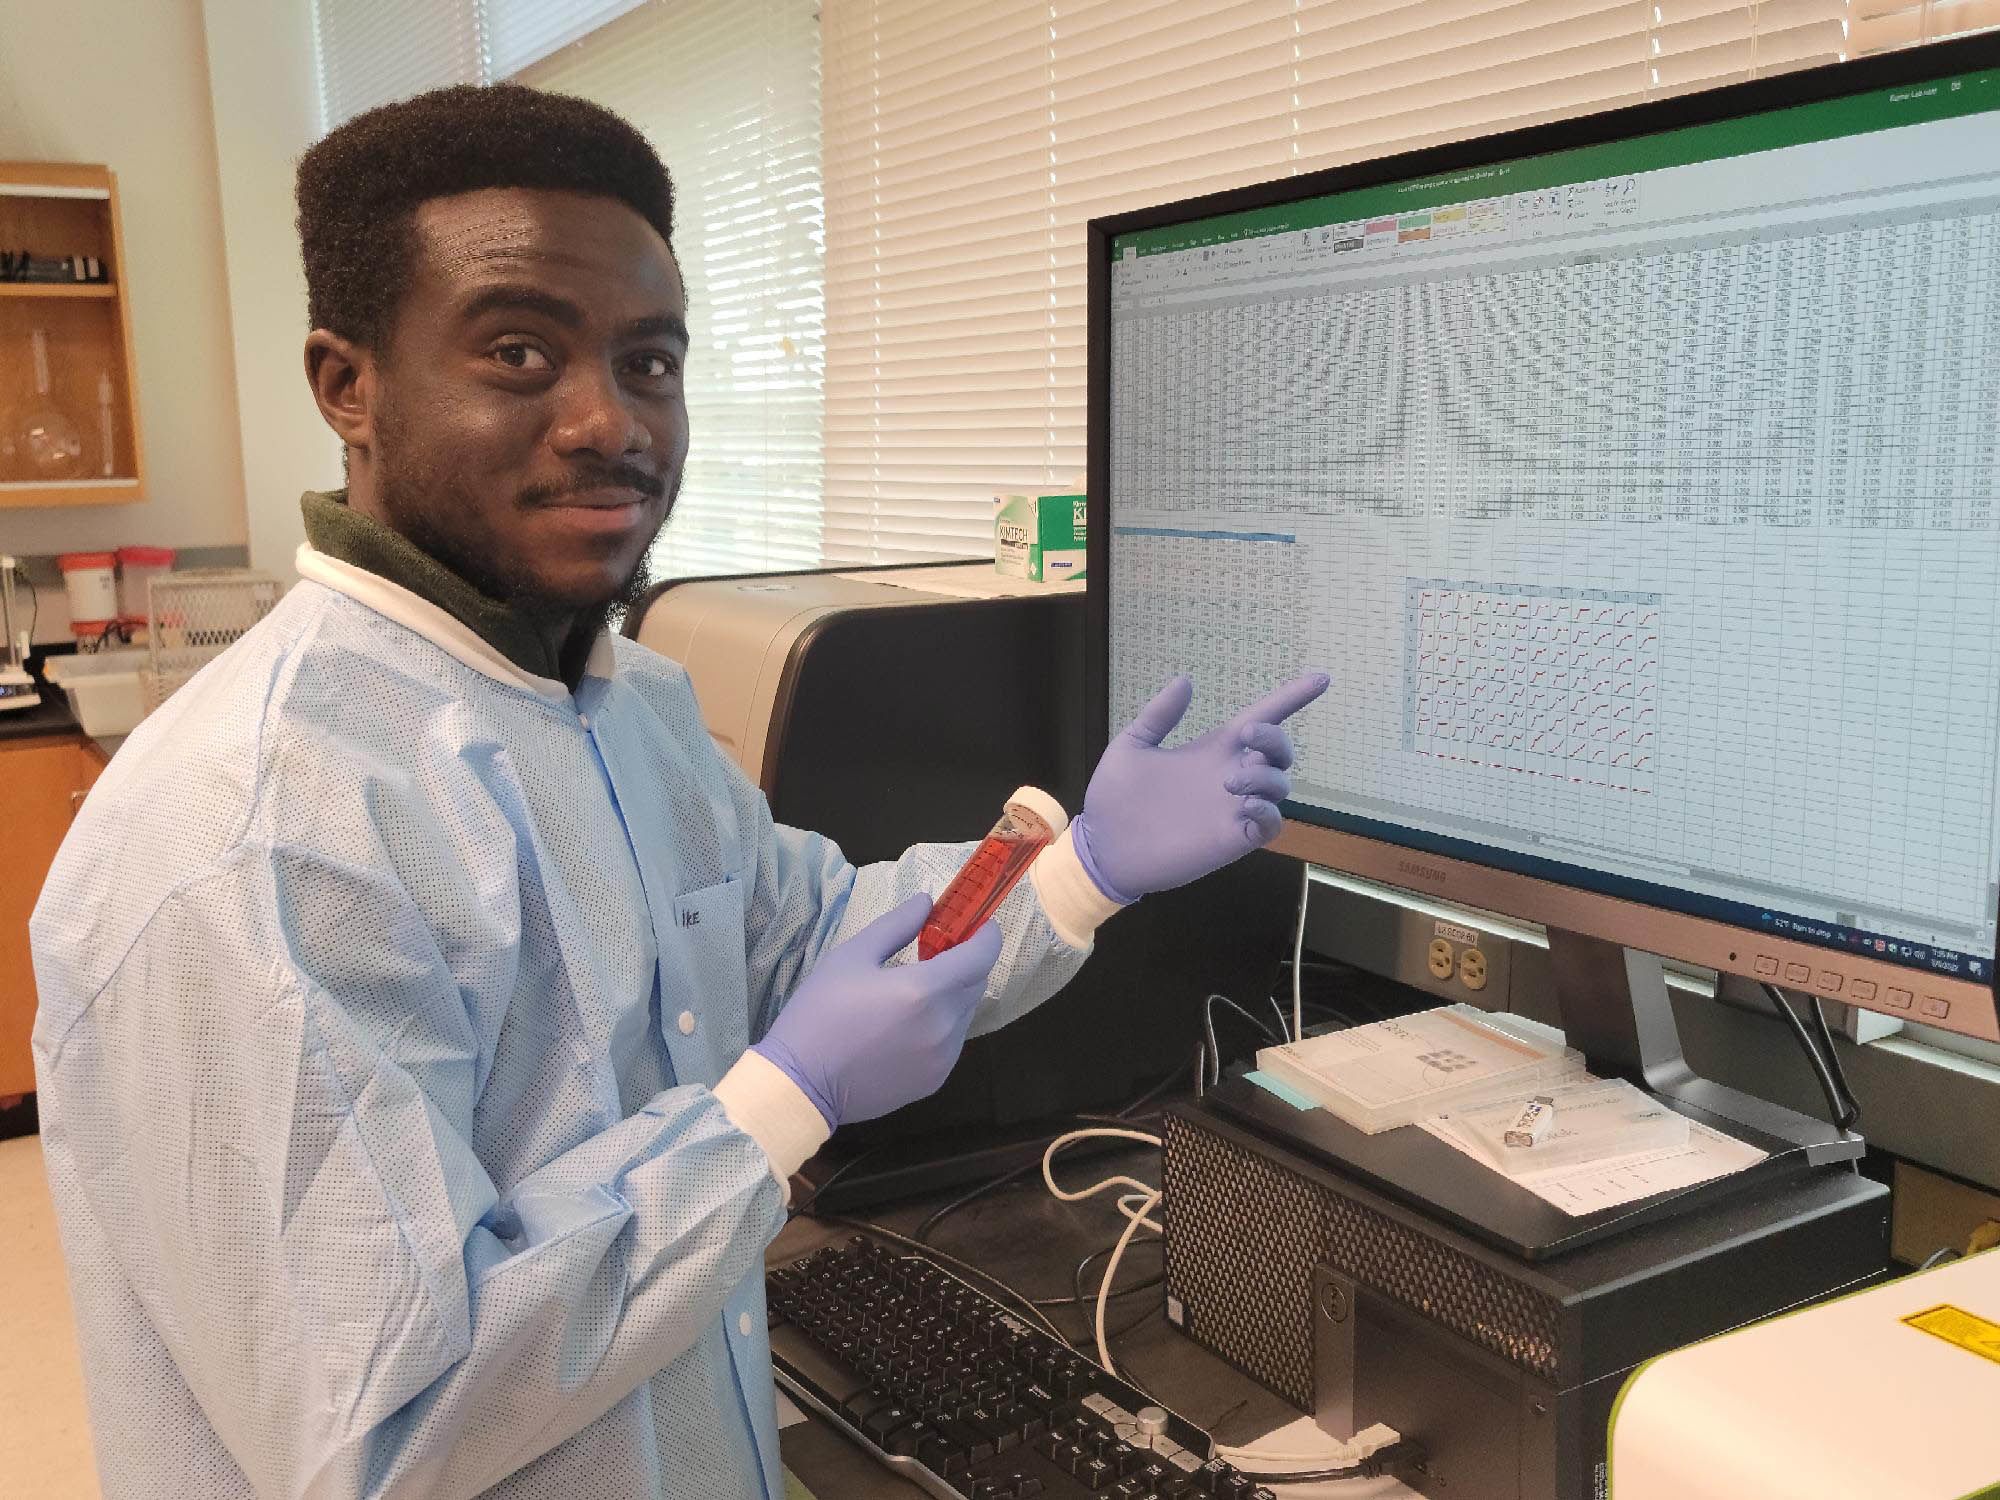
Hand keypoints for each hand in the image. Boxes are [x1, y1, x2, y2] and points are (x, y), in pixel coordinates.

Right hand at [752, 894, 1001, 1129]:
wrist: (801, 1084)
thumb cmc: (820, 1013)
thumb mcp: (851, 957)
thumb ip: (896, 926)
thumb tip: (926, 902)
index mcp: (924, 990)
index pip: (980, 957)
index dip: (986, 936)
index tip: (980, 923)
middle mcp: (943, 1026)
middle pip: (975, 984)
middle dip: (964, 964)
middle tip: (935, 953)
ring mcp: (942, 1058)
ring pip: (965, 1014)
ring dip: (952, 996)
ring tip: (913, 993)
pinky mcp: (934, 1081)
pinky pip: (952, 1043)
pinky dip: (941, 1026)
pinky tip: (907, 1026)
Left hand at [1072, 672, 1328, 902]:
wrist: (1102, 846)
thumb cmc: (1114, 798)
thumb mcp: (1131, 745)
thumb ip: (1159, 715)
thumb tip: (1186, 680)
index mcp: (1212, 750)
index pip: (1262, 717)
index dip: (1292, 697)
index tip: (1321, 679)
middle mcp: (1231, 776)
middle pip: (1279, 751)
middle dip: (1276, 738)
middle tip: (1247, 736)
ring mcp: (1234, 809)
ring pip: (1280, 786)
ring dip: (1267, 777)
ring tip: (1231, 781)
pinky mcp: (1232, 839)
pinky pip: (1270, 825)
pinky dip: (1268, 812)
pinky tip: (1246, 805)